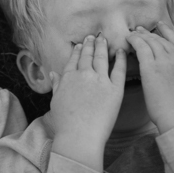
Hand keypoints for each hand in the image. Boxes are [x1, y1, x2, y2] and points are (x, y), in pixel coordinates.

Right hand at [50, 34, 126, 169]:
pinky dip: (120, 59)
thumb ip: (56, 85)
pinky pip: (119, 70)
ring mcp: (100, 81)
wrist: (80, 136)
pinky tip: (120, 51)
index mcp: (68, 77)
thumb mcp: (56, 101)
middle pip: (88, 55)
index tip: (81, 44)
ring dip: (102, 46)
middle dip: (91, 44)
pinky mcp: (115, 89)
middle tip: (94, 36)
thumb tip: (53, 73)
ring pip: (102, 58)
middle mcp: (84, 74)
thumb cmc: (65, 123)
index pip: (74, 59)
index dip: (78, 50)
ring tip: (104, 39)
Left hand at [126, 21, 173, 133]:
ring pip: (149, 41)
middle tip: (138, 30)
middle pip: (160, 40)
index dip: (166, 31)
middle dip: (148, 34)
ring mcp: (165, 61)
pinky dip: (133, 41)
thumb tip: (173, 71)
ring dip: (139, 36)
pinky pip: (140, 47)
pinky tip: (127, 40)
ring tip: (131, 34)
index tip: (159, 25)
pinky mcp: (151, 67)